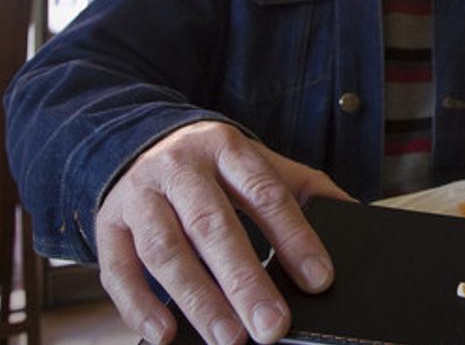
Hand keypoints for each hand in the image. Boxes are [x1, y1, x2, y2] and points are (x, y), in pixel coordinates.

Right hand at [95, 121, 353, 343]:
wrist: (140, 139)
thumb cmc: (213, 165)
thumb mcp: (258, 162)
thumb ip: (304, 188)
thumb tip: (357, 216)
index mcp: (227, 149)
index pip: (265, 192)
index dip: (294, 237)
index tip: (319, 279)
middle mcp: (180, 168)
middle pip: (212, 224)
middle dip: (244, 279)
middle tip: (271, 326)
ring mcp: (139, 196)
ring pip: (165, 249)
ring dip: (197, 298)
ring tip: (228, 338)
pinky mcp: (108, 224)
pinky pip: (117, 268)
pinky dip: (138, 305)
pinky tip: (164, 334)